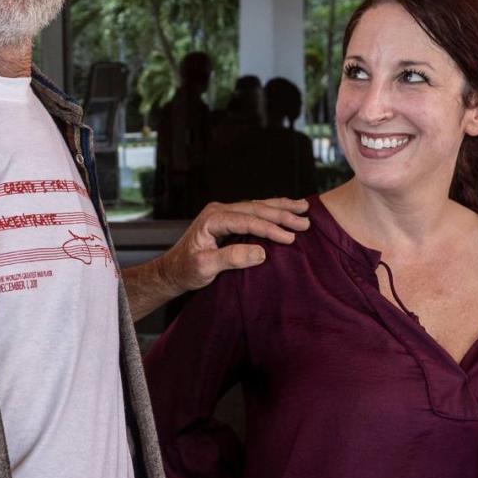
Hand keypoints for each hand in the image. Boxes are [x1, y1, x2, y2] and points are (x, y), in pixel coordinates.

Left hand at [158, 198, 309, 294]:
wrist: (172, 271)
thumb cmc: (185, 270)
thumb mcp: (205, 267)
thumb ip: (231, 258)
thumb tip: (261, 252)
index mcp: (213, 219)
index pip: (247, 220)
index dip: (270, 229)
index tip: (290, 238)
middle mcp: (219, 210)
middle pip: (256, 209)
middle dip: (282, 215)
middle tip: (305, 222)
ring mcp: (224, 213)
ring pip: (257, 206)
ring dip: (281, 208)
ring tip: (304, 208)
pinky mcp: (228, 219)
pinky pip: (254, 211)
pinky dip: (272, 210)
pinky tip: (286, 208)